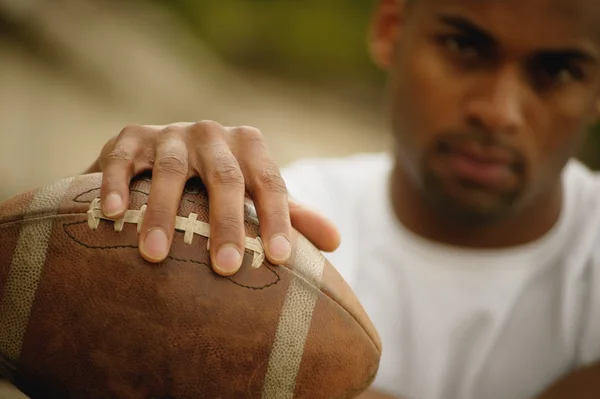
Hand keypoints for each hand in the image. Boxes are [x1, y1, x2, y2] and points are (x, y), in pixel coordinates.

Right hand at [85, 121, 340, 274]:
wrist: (168, 152)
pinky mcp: (131, 138)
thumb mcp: (257, 193)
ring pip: (170, 170)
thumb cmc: (222, 184)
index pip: (269, 183)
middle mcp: (212, 134)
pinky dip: (115, 184)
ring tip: (155, 254)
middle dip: (225, 222)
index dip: (276, 219)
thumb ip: (292, 214)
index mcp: (249, 146)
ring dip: (161, 211)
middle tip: (224, 266)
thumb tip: (336, 241)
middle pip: (225, 177)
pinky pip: (122, 159)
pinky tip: (111, 215)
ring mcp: (170, 134)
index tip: (280, 259)